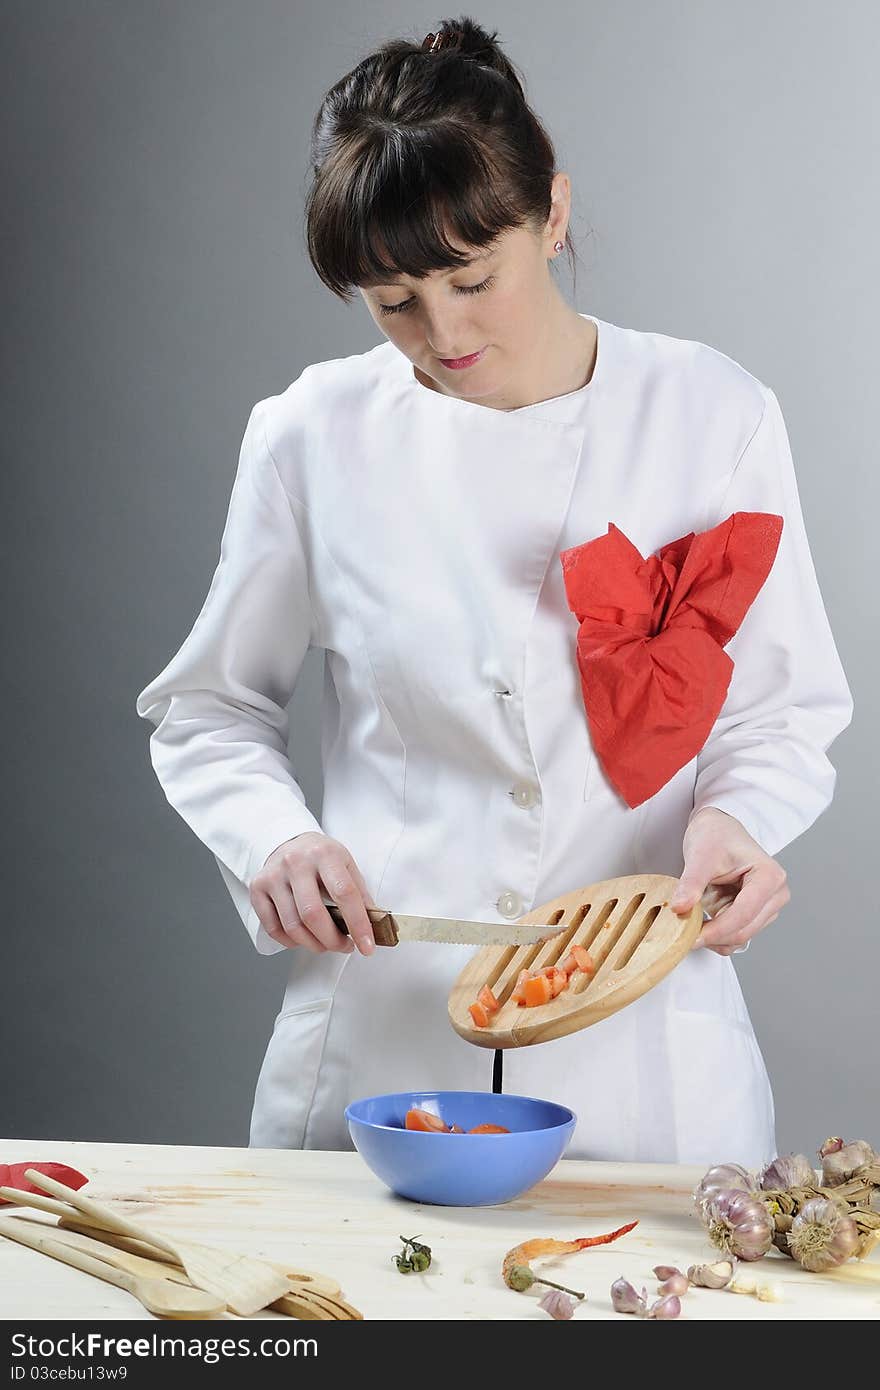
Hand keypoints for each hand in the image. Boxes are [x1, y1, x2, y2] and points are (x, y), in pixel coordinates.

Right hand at [249, 832, 377, 954]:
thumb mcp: (346, 864)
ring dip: (313, 945)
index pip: (344, 894)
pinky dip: (291, 942)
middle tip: (345, 947)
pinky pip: (273, 928)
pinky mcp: (258, 888)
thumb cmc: (322, 857)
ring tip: (326, 944)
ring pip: (293, 926)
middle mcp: (296, 862)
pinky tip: (304, 939)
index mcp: (325, 854)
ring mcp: (274, 875)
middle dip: (332, 940)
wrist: (288, 841)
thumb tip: (375, 927)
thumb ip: (360, 894)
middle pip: (313, 914)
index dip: (358, 925)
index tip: (367, 947)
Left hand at [669, 807, 789, 954]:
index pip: (743, 914)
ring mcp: (768, 907)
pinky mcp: (756, 915)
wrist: (719, 830)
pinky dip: (716, 936)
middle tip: (683, 932)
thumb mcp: (700, 856)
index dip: (716, 930)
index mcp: (769, 876)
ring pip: (740, 937)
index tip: (691, 936)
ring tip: (690, 921)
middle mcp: (775, 894)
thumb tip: (680, 908)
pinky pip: (736, 937)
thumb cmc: (716, 836)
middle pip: (743, 930)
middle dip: (713, 935)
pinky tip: (701, 923)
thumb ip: (691, 883)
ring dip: (714, 936)